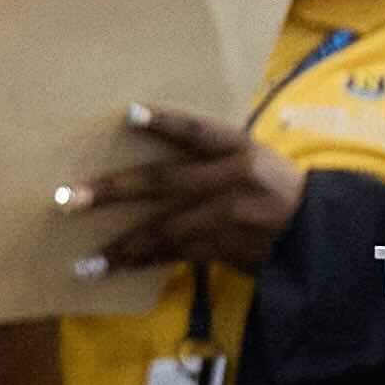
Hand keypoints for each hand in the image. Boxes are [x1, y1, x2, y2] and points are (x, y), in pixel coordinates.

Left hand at [62, 102, 305, 269]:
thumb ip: (211, 149)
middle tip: (68, 198)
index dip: (165, 122)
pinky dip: (142, 264)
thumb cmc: (274, 184)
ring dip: (120, 248)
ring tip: (81, 262)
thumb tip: (148, 130)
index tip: (129, 113)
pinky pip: (175, 257)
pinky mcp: (224, 250)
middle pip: (164, 183)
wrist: (316, 231)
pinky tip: (111, 271)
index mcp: (239, 148)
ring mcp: (226, 219)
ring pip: (163, 232)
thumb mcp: (252, 155)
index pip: (198, 131)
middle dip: (113, 191)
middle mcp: (230, 180)